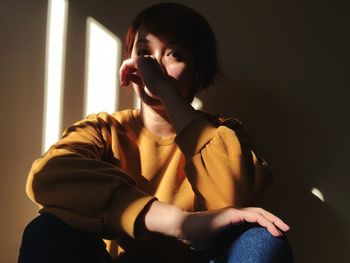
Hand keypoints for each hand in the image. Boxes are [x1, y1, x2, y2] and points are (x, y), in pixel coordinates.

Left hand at [119, 56, 168, 97]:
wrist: (163, 89)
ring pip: (127, 64)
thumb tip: (129, 76)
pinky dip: (122, 72)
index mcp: (152, 63)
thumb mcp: (145, 83)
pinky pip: (125, 64)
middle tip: (123, 85)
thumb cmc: (157, 89)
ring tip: (123, 84)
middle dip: (125, 74)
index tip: (127, 85)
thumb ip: (138, 78)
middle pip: (131, 64)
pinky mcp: (139, 60)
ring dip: (123, 74)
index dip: (129, 75)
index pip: (136, 66)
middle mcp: (149, 59)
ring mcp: (144, 58)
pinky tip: (124, 80)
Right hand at [142, 201, 289, 248]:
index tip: (278, 233)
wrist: (184, 228)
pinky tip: (272, 229)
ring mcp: (233, 212)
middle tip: (286, 229)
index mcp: (233, 219)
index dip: (267, 223)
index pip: (254, 218)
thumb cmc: (198, 236)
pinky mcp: (231, 214)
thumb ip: (226, 246)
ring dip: (273, 220)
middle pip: (260, 213)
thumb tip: (232, 257)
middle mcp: (235, 213)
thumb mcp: (216, 244)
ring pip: (258, 212)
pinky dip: (264, 221)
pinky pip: (252, 215)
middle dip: (275, 220)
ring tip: (284, 229)